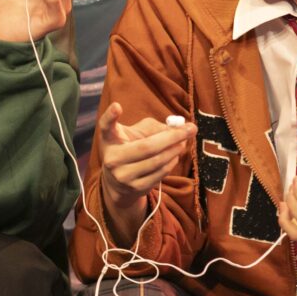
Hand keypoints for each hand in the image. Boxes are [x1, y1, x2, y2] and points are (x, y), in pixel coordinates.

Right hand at [98, 102, 196, 245]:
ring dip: (175, 150)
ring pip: (157, 161)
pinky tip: (175, 155)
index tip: (117, 106)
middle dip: (172, 137)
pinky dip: (172, 162)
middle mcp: (112, 159)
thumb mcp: (133, 134)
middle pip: (146, 147)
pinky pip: (160, 173)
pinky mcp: (135, 188)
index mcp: (109, 140)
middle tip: (191, 129)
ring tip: (184, 141)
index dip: (110, 117)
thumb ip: (152, 128)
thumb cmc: (129, 148)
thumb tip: (178, 128)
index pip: (105, 127)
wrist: (117, 183)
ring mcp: (123, 176)